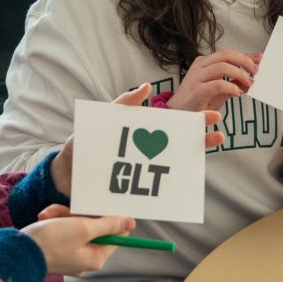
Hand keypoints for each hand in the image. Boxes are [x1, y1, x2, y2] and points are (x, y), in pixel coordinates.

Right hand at [22, 205, 134, 275]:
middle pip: (94, 227)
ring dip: (63, 215)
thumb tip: (131, 222)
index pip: (116, 234)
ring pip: (76, 225)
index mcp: (96, 257)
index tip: (98, 205)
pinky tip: (44, 217)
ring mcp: (71, 254)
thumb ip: (108, 224)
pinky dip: (55, 220)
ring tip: (49, 215)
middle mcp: (86, 258)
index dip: (108, 217)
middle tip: (66, 211)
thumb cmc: (51, 241)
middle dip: (78, 214)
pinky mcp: (57, 248)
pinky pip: (63, 229)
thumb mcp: (83, 228)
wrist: (18, 251)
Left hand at [50, 84, 225, 196]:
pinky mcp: (132, 194)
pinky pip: (151, 194)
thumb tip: (146, 86)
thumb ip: (123, 103)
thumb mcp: (103, 119)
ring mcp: (141, 174)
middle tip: (218, 136)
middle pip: (179, 147)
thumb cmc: (84, 143)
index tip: (213, 116)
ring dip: (187, 166)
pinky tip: (177, 189)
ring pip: (170, 171)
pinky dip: (164, 194)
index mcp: (143, 135)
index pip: (174, 126)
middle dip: (200, 141)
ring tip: (199, 161)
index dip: (195, 122)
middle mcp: (147, 154)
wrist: (64, 174)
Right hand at [167, 50, 259, 112]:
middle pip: (225, 55)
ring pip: (222, 66)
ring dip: (239, 73)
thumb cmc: (198, 101)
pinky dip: (231, 86)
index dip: (245, 55)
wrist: (178, 114)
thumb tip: (250, 79)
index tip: (259, 58)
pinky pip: (217, 84)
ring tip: (248, 83)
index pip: (227, 53)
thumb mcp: (219, 90)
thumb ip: (233, 82)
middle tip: (255, 71)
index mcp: (204, 63)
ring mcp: (196, 77)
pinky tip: (238, 92)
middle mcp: (200, 66)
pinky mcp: (196, 90)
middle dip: (244, 61)